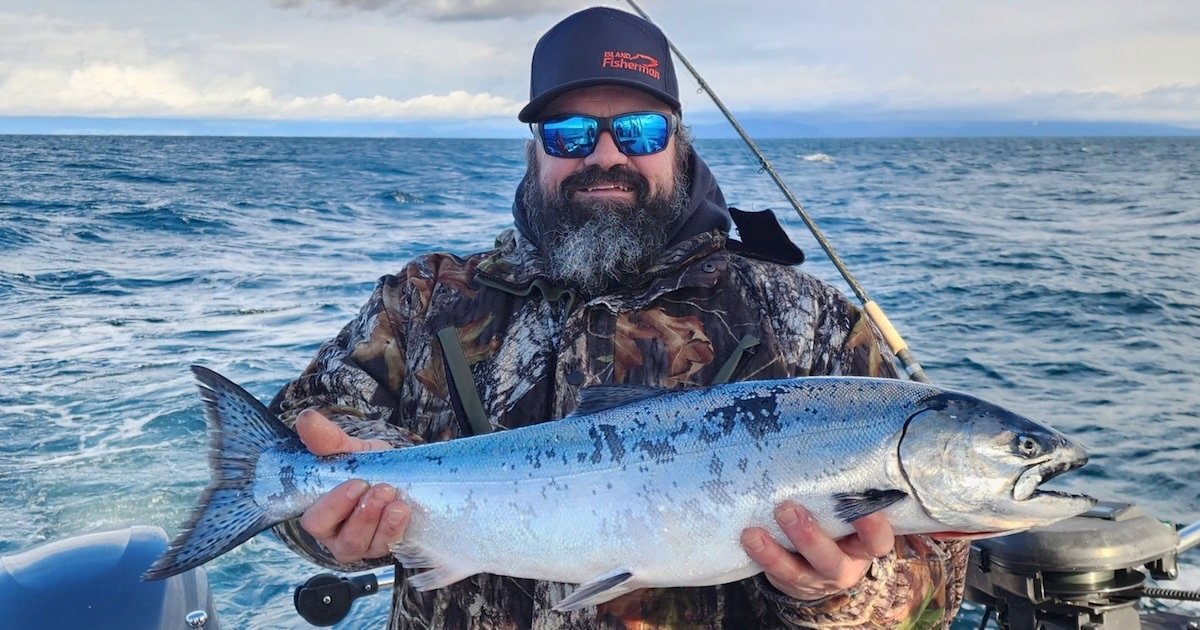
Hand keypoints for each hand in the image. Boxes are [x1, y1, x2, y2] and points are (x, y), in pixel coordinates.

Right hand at [295, 409, 410, 563]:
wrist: (399, 473)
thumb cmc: (365, 466)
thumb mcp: (349, 450)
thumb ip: (328, 439)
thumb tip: (307, 418)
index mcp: (321, 516)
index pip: (316, 522)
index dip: (334, 506)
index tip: (356, 483)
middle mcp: (339, 537)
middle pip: (344, 540)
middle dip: (363, 516)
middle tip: (380, 489)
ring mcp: (365, 545)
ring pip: (367, 545)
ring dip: (382, 522)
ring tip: (394, 497)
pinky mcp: (388, 546)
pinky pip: (391, 545)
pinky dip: (397, 528)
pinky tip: (404, 510)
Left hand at [741, 501, 894, 600]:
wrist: (820, 569)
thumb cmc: (839, 529)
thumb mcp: (849, 517)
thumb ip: (846, 496)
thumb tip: (833, 445)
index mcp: (863, 548)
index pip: (877, 542)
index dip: (872, 528)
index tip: (863, 508)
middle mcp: (843, 567)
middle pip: (830, 559)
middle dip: (808, 537)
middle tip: (787, 509)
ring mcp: (814, 579)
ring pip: (796, 571)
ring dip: (774, 552)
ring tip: (753, 533)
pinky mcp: (790, 583)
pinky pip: (774, 573)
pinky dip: (760, 557)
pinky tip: (747, 539)